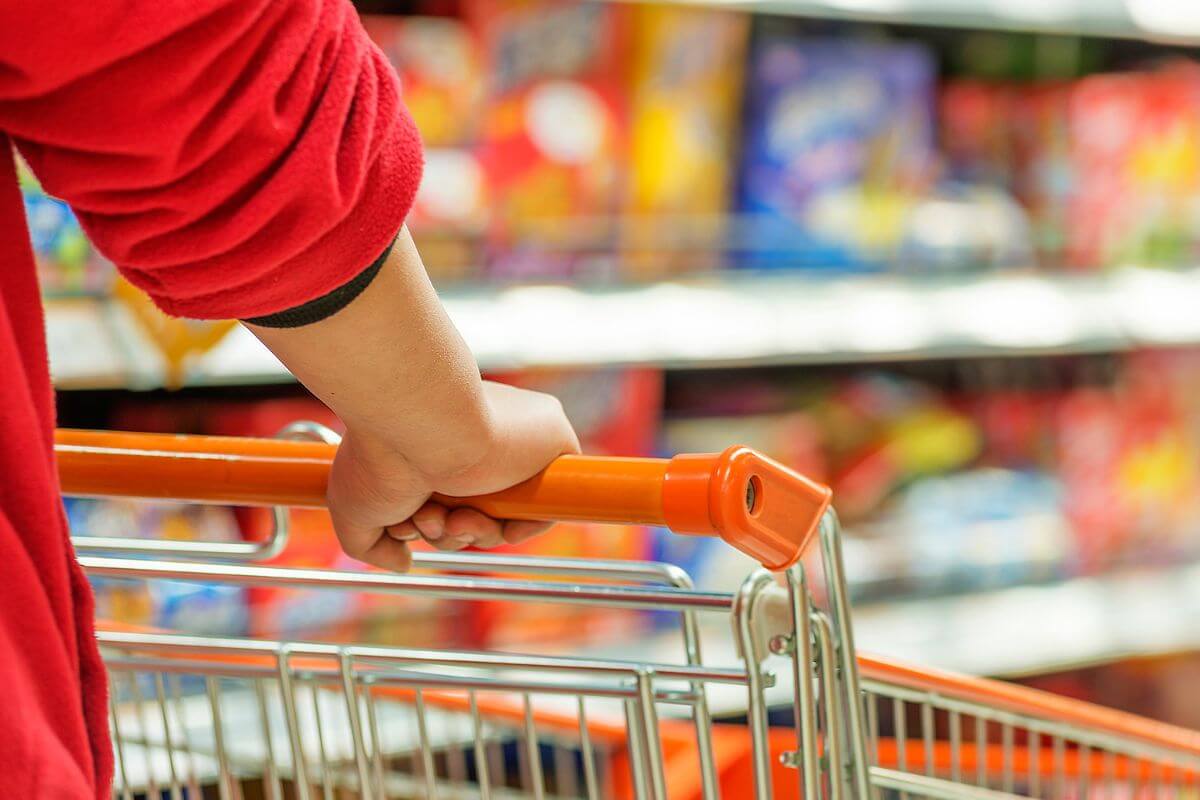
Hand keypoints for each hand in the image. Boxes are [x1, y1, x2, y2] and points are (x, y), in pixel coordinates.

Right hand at [326, 381, 580, 570]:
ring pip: (504, 517)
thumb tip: (403, 562)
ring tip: (445, 513)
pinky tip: (491, 522)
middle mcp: (476, 442)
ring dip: (472, 533)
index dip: (429, 525)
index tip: (407, 523)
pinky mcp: (551, 443)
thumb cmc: (380, 455)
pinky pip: (547, 507)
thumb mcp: (354, 508)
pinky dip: (522, 527)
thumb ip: (372, 545)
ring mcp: (514, 445)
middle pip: (474, 516)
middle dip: (447, 532)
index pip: (446, 503)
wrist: (420, 420)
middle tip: (425, 518)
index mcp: (438, 446)